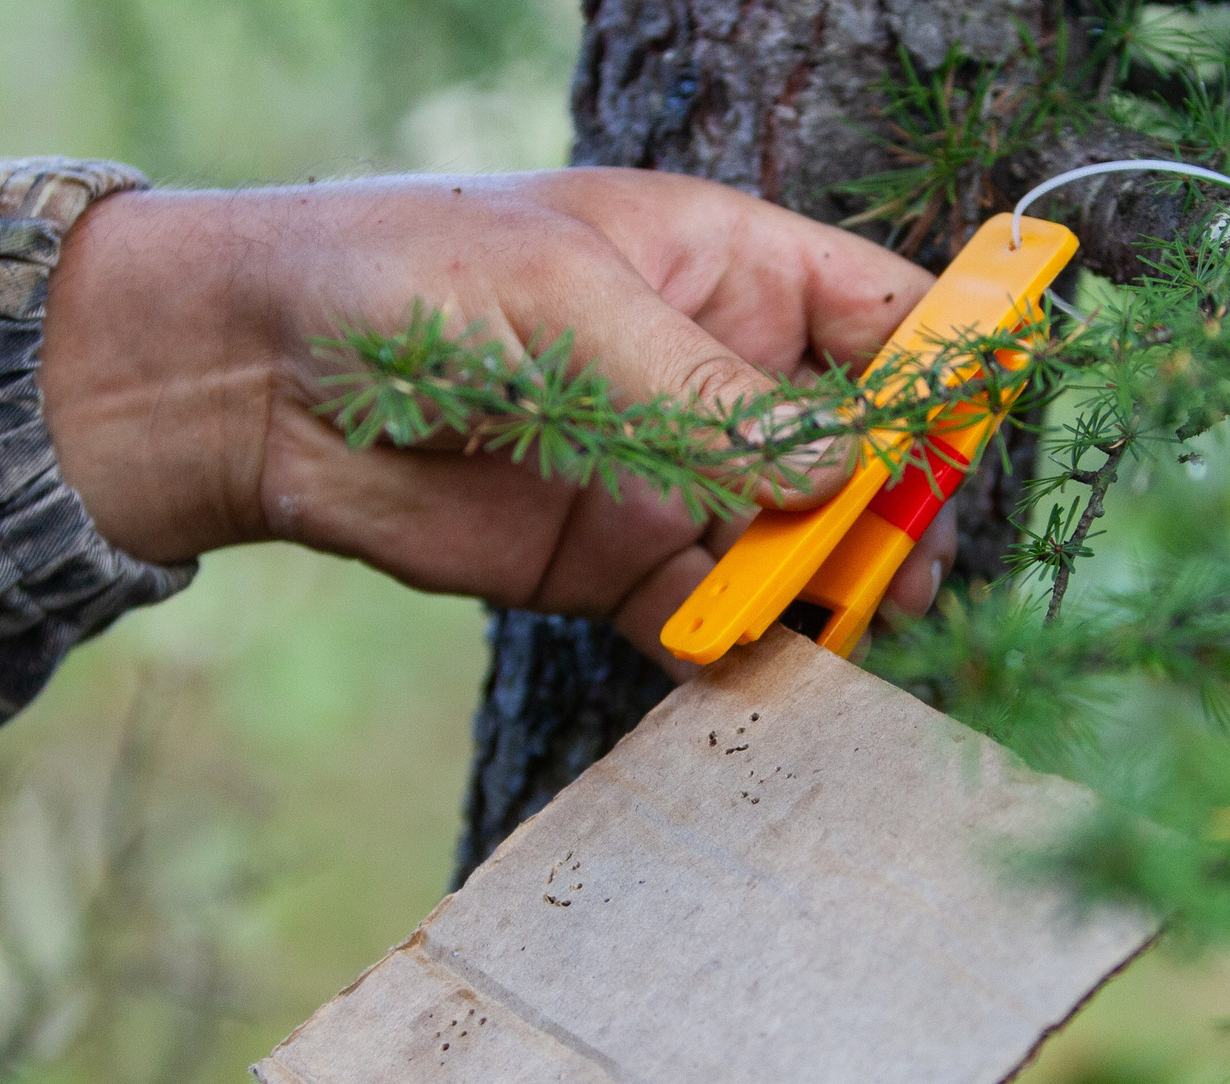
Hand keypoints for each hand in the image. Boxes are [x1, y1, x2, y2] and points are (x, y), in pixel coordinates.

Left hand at [39, 169, 957, 666]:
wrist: (255, 382)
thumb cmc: (408, 281)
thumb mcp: (568, 306)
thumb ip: (702, 394)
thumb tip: (830, 470)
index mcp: (726, 269)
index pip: (881, 316)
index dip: (943, 372)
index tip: (974, 436)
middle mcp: (716, 378)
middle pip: (858, 449)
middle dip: (893, 506)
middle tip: (901, 564)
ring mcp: (670, 479)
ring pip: (792, 545)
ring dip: (825, 590)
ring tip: (841, 629)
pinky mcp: (612, 567)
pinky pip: (707, 615)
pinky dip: (737, 648)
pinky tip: (754, 668)